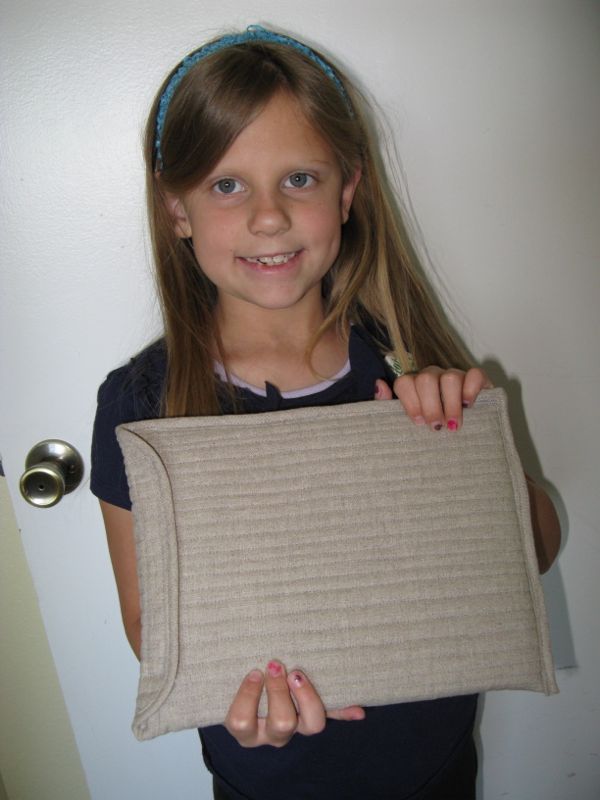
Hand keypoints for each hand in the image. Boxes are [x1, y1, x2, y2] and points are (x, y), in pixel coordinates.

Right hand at [224, 661, 364, 747]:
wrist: (255, 692)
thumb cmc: (242, 680)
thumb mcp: (230, 679)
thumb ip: (236, 670)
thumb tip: (235, 652)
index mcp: (246, 727)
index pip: (241, 722)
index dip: (248, 698)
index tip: (254, 671)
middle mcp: (271, 732)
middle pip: (280, 724)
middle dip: (280, 692)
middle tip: (276, 664)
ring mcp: (295, 728)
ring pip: (310, 726)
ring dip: (308, 698)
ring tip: (298, 673)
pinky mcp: (313, 717)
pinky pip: (333, 718)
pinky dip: (345, 712)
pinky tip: (357, 708)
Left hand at [375, 366, 491, 430]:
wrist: (464, 443)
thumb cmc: (429, 432)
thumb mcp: (405, 424)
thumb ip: (387, 406)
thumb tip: (379, 384)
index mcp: (413, 386)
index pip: (404, 382)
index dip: (410, 402)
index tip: (418, 422)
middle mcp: (432, 377)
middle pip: (426, 379)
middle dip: (430, 406)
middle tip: (436, 427)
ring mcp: (455, 376)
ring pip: (450, 377)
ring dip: (450, 404)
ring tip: (453, 425)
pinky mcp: (478, 380)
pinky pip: (475, 374)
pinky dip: (471, 390)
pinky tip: (469, 406)